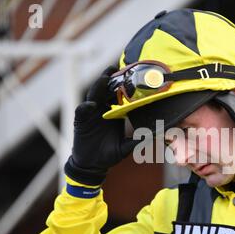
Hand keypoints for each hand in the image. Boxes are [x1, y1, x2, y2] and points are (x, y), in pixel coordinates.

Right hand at [64, 66, 136, 184]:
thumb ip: (137, 140)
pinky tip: (91, 105)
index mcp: (113, 113)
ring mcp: (91, 114)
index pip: (118, 95)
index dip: (123, 85)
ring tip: (105, 79)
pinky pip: (82, 111)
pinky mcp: (80, 121)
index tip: (132, 76)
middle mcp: (101, 110)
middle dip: (110, 79)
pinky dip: (86, 107)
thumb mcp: (125, 147)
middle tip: (116, 68)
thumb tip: (154, 136)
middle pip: (105, 90)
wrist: (92, 165)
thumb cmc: (108, 155)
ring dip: (98, 87)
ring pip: (93, 96)